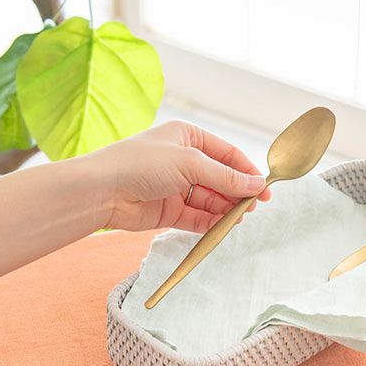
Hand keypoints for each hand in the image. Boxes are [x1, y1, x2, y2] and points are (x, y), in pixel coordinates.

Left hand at [85, 121, 271, 232]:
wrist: (102, 191)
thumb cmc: (140, 164)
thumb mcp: (190, 163)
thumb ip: (225, 177)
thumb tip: (256, 185)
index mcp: (187, 137)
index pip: (227, 154)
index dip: (247, 172)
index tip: (263, 189)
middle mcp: (182, 161)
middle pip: (220, 179)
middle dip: (236, 193)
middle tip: (251, 208)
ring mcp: (176, 187)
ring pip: (210, 200)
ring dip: (224, 210)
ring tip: (238, 219)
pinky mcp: (168, 211)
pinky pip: (196, 217)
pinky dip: (210, 223)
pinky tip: (221, 227)